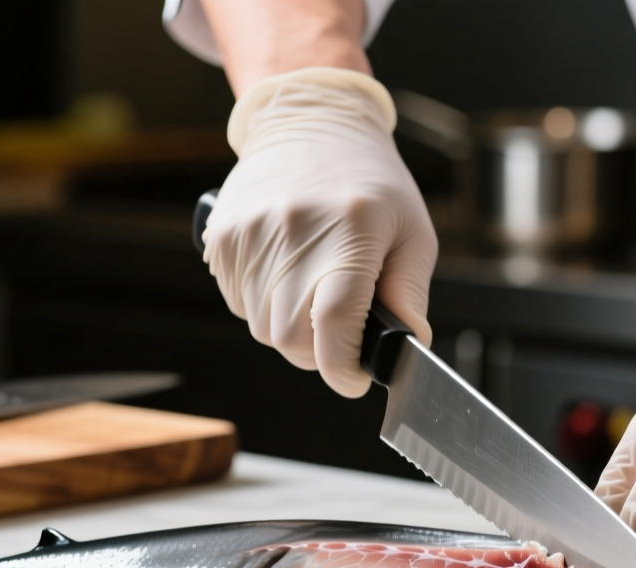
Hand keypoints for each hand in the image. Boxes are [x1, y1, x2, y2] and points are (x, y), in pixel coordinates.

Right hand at [203, 67, 435, 397]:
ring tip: (313, 291)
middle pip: (291, 339)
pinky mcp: (222, 236)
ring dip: (290, 330)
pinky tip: (286, 274)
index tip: (354, 378)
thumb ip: (409, 295)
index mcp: (350, 233)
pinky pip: (238, 302)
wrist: (312, 121)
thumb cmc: (372, 182)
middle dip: (319, 353)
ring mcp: (250, 234)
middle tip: (340, 334)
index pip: (334, 325)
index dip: (344, 367)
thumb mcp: (412, 233)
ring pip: (261, 328)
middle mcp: (294, 232)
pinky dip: (263, 306)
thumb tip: (408, 347)